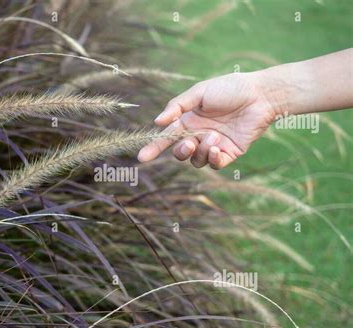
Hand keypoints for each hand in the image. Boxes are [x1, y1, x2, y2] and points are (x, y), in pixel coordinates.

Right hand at [138, 72, 278, 168]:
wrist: (261, 95)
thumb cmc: (230, 88)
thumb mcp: (200, 93)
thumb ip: (177, 106)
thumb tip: (157, 122)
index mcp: (188, 120)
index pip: (167, 137)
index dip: (154, 148)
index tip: (142, 157)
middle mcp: (198, 134)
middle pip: (180, 153)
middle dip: (181, 151)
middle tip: (189, 142)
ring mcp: (213, 145)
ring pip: (196, 160)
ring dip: (201, 151)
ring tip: (214, 137)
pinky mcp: (229, 153)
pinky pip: (214, 164)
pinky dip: (213, 159)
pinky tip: (218, 147)